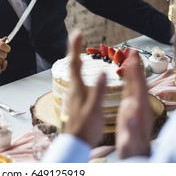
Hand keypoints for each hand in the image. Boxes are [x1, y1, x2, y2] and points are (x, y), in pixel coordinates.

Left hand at [65, 30, 105, 146]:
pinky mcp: (75, 98)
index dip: (75, 47)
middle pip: (72, 64)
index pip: (74, 63)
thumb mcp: (94, 108)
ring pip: (73, 72)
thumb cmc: (85, 127)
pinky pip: (76, 78)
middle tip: (77, 36)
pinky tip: (81, 72)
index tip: (77, 33)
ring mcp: (73, 93)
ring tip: (79, 49)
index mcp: (77, 88)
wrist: (76, 142)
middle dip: (74, 49)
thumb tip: (103, 73)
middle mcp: (73, 88)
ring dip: (76, 58)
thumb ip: (98, 91)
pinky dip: (78, 70)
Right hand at [116, 50, 152, 158]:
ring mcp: (137, 107)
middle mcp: (140, 107)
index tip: (132, 61)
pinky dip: (129, 80)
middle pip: (139, 83)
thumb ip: (129, 128)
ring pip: (136, 85)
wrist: (135, 156)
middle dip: (136, 67)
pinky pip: (131, 90)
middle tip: (133, 51)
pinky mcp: (132, 109)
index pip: (138, 89)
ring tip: (130, 57)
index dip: (135, 74)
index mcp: (139, 112)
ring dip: (133, 70)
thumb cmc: (132, 150)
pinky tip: (127, 74)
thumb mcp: (129, 141)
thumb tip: (128, 114)